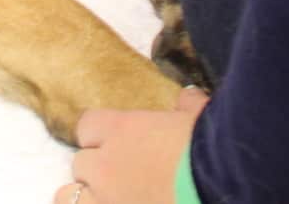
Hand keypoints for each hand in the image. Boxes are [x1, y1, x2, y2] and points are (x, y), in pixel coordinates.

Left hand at [57, 88, 208, 203]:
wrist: (219, 186)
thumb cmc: (210, 152)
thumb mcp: (199, 119)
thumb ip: (186, 107)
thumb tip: (187, 96)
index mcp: (122, 130)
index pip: (87, 125)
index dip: (101, 134)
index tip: (118, 142)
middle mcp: (105, 163)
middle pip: (81, 162)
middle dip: (99, 167)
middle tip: (124, 175)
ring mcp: (104, 197)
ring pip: (69, 194)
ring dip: (86, 195)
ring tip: (106, 197)